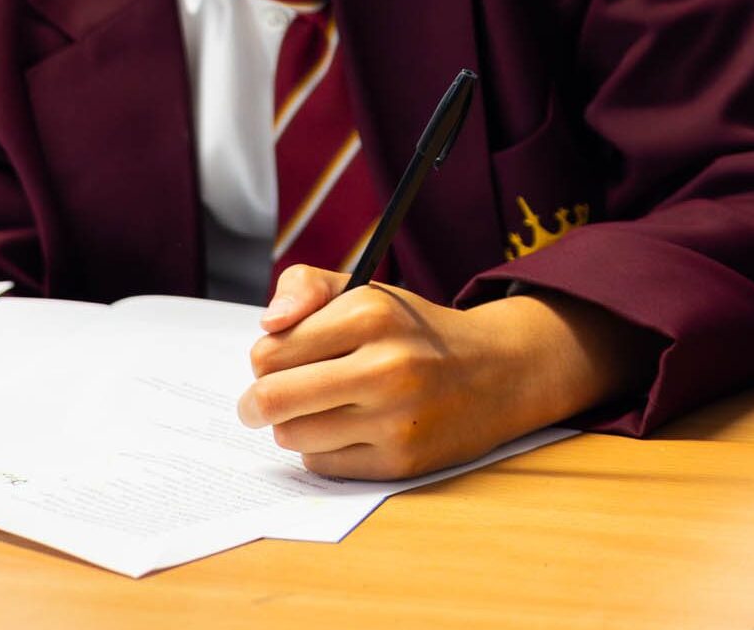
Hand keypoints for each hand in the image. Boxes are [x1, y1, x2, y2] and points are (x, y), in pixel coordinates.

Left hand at [239, 265, 653, 480]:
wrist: (497, 371)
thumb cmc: (412, 332)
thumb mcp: (366, 291)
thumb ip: (305, 288)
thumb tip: (269, 324)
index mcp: (371, 313)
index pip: (269, 352)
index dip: (265, 359)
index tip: (277, 361)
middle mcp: (386, 366)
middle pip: (272, 400)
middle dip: (256, 402)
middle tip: (261, 402)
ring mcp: (396, 418)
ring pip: (293, 436)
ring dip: (294, 427)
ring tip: (319, 411)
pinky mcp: (401, 461)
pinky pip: (323, 465)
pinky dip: (325, 450)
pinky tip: (350, 430)